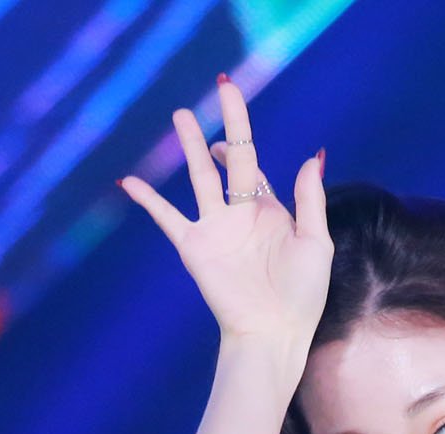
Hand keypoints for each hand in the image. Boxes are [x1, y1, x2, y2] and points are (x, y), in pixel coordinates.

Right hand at [118, 77, 330, 350]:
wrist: (273, 332)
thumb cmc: (301, 296)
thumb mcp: (315, 244)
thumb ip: (309, 201)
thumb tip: (311, 157)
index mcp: (269, 212)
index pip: (254, 167)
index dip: (246, 138)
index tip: (236, 103)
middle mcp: (240, 215)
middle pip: (230, 160)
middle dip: (225, 127)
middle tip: (220, 90)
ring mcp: (216, 230)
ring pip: (200, 178)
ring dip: (190, 147)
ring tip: (181, 115)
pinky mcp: (195, 247)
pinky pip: (167, 218)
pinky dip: (149, 201)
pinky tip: (129, 182)